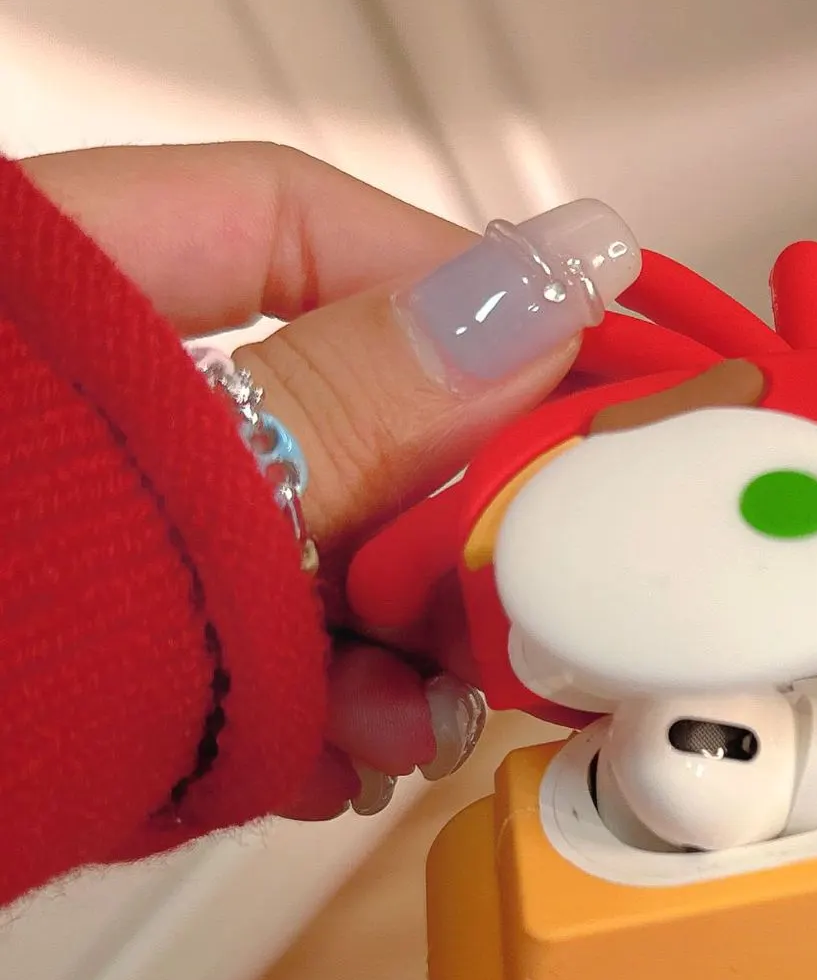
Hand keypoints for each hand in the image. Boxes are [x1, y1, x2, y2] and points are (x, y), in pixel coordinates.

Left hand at [23, 142, 583, 819]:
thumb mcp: (141, 485)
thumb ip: (348, 392)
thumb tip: (546, 277)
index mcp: (53, 291)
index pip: (306, 224)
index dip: (470, 283)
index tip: (600, 361)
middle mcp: (87, 411)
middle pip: (333, 407)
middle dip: (451, 505)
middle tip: (547, 568)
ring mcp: (99, 541)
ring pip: (308, 553)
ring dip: (398, 637)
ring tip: (435, 707)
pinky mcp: (98, 662)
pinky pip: (254, 660)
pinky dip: (319, 711)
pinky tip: (354, 755)